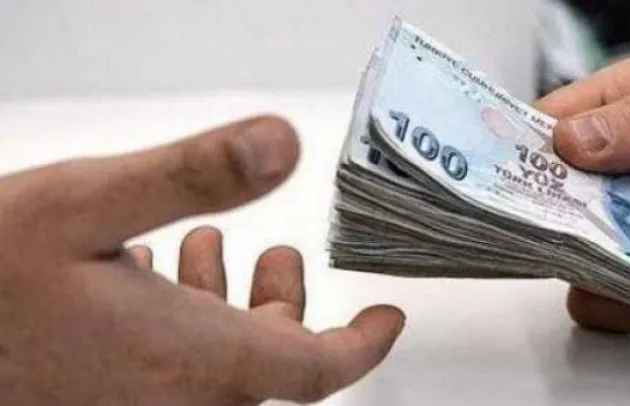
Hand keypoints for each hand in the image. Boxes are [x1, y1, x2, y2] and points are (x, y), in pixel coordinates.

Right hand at [0, 116, 404, 404]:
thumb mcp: (87, 204)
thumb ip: (192, 175)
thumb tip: (279, 145)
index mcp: (190, 356)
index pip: (314, 371)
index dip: (362, 345)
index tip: (387, 319)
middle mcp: (172, 397)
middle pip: (268, 368)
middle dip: (283, 308)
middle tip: (279, 255)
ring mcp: (135, 405)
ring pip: (218, 371)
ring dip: (228, 311)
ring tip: (205, 250)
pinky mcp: (101, 400)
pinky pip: (169, 376)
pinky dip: (180, 327)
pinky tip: (144, 278)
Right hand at [536, 56, 629, 332]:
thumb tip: (573, 140)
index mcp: (625, 107)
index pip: (548, 124)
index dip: (521, 150)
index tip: (506, 177)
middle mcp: (618, 165)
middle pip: (549, 194)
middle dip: (558, 218)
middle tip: (581, 230)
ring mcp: (627, 219)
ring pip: (568, 249)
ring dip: (589, 267)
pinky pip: (597, 295)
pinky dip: (613, 304)